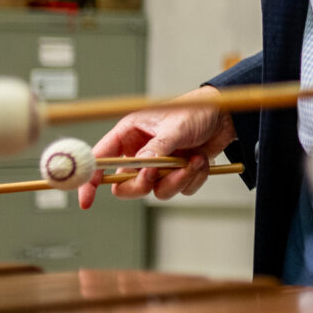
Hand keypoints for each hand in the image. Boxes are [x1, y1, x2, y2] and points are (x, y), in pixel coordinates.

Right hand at [78, 85, 235, 207]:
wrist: (225, 117)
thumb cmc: (195, 111)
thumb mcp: (174, 127)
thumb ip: (157, 149)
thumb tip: (142, 167)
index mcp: (129, 135)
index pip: (101, 160)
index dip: (90, 181)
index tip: (87, 201)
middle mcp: (140, 152)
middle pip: (126, 185)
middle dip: (143, 183)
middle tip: (157, 173)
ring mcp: (159, 166)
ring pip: (155, 191)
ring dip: (177, 179)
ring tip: (193, 160)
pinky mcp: (178, 174)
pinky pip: (179, 190)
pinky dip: (192, 179)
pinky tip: (201, 161)